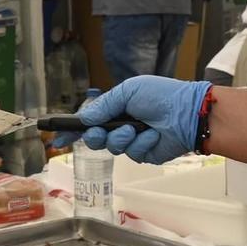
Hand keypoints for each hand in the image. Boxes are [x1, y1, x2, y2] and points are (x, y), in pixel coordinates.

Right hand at [60, 77, 210, 163]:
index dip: (73, 130)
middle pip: (95, 138)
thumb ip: (104, 105)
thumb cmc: (161, 96)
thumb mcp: (128, 92)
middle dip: (97, 136)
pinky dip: (142, 144)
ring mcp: (133, 141)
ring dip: (123, 138)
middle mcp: (122, 125)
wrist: (188, 113)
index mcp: (117, 108)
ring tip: (138, 129)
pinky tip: (153, 136)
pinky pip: (133, 154)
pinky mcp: (145, 154)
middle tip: (102, 132)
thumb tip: (85, 118)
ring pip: (113, 148)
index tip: (59, 139)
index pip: (89, 121)